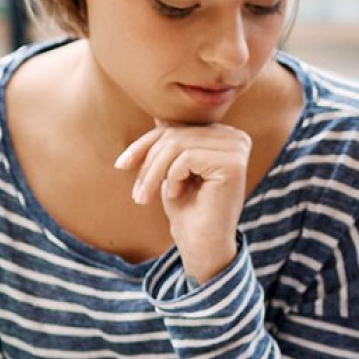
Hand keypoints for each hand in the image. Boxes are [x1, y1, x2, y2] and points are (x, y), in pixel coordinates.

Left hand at [116, 123, 250, 283]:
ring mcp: (237, 148)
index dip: (145, 145)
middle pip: (175, 135)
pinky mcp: (233, 163)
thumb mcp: (173, 168)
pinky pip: (186, 157)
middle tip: (137, 193)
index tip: (121, 165)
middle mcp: (236, 137)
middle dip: (147, 163)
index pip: (177, 128)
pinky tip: (176, 195)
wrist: (202, 244)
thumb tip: (160, 113)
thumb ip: (173, 141)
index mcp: (224, 135)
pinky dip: (172, 178)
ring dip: (154, 173)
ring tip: (146, 196)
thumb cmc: (187, 208)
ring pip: (177, 145)